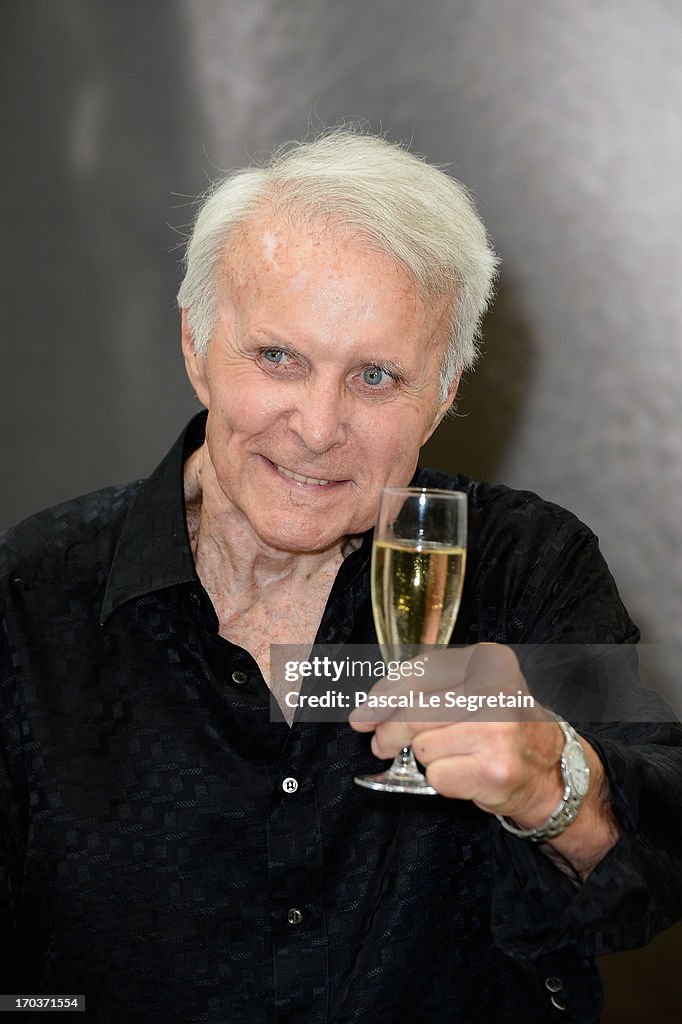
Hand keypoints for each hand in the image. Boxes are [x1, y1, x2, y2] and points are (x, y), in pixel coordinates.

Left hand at [349, 644, 564, 822]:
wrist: (546, 767)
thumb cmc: (498, 724)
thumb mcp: (470, 687)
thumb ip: (422, 688)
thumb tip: (368, 711)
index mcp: (489, 660)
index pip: (420, 674)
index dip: (384, 697)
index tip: (363, 714)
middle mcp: (496, 691)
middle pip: (414, 712)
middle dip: (389, 732)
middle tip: (381, 743)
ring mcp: (498, 731)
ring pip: (423, 746)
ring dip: (424, 757)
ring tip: (447, 754)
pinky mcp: (496, 770)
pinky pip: (437, 775)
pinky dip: (441, 779)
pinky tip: (463, 771)